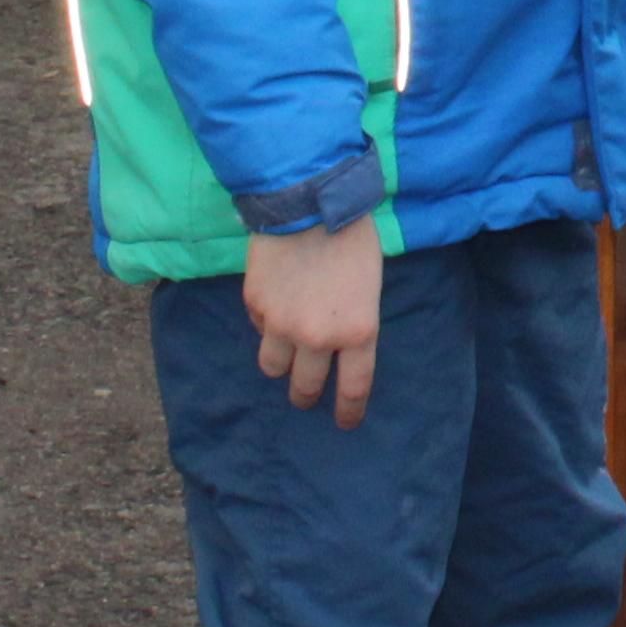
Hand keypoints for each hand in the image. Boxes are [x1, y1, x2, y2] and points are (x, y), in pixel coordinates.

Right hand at [242, 218, 385, 428]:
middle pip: (305, 388)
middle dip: (306, 395)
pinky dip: (267, 324)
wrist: (309, 203)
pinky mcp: (256, 308)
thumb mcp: (369, 284)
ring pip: (274, 367)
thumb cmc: (352, 237)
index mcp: (358, 331)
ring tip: (286, 352)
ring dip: (281, 363)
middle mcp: (318, 338)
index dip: (348, 410)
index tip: (344, 422)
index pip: (353, 387)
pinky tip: (276, 303)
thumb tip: (341, 341)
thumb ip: (355, 319)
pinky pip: (260, 330)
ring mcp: (282, 325)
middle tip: (306, 395)